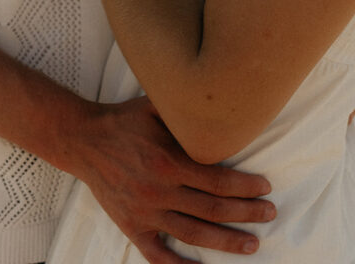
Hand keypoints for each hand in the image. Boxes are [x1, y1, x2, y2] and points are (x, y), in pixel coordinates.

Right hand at [75, 97, 274, 261]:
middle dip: (246, 213)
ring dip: (226, 242)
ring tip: (251, 244)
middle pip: (213, 209)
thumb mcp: (157, 106)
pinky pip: (158, 255)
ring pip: (194, 234)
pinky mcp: (132, 227)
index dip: (246, 186)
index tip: (266, 188)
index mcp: (169, 160)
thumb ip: (187, 113)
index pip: (218, 179)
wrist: (84, 139)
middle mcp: (160, 190)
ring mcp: (146, 212)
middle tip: (269, 213)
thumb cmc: (125, 119)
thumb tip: (222, 110)